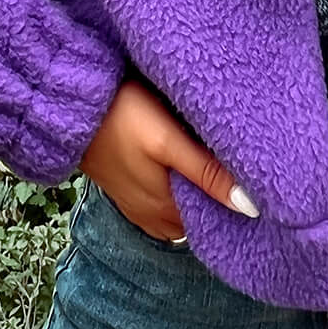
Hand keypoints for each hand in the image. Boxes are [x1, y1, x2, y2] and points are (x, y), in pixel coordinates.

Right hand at [78, 76, 258, 240]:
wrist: (69, 108)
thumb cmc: (121, 118)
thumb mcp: (168, 142)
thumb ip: (206, 172)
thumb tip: (251, 206)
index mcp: (169, 212)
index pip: (217, 220)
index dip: (237, 202)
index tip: (257, 181)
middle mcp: (155, 218)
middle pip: (200, 214)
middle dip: (219, 196)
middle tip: (242, 166)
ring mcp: (139, 206)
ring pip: (182, 206)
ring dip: (198, 191)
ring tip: (217, 165)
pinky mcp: (128, 189)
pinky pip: (164, 198)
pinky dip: (179, 187)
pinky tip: (184, 166)